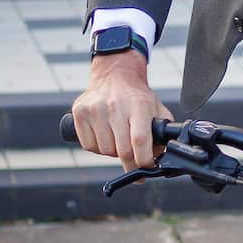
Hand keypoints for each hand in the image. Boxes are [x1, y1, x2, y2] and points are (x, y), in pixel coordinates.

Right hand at [70, 51, 171, 171]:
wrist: (114, 75)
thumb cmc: (137, 97)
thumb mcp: (156, 109)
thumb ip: (162, 133)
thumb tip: (162, 158)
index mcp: (139, 104)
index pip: (140, 140)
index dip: (144, 160)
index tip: (147, 167)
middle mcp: (115, 105)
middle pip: (122, 150)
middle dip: (131, 161)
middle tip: (134, 156)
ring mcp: (95, 108)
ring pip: (105, 151)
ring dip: (113, 151)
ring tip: (117, 136)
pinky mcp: (79, 112)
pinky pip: (88, 146)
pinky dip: (97, 146)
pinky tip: (104, 133)